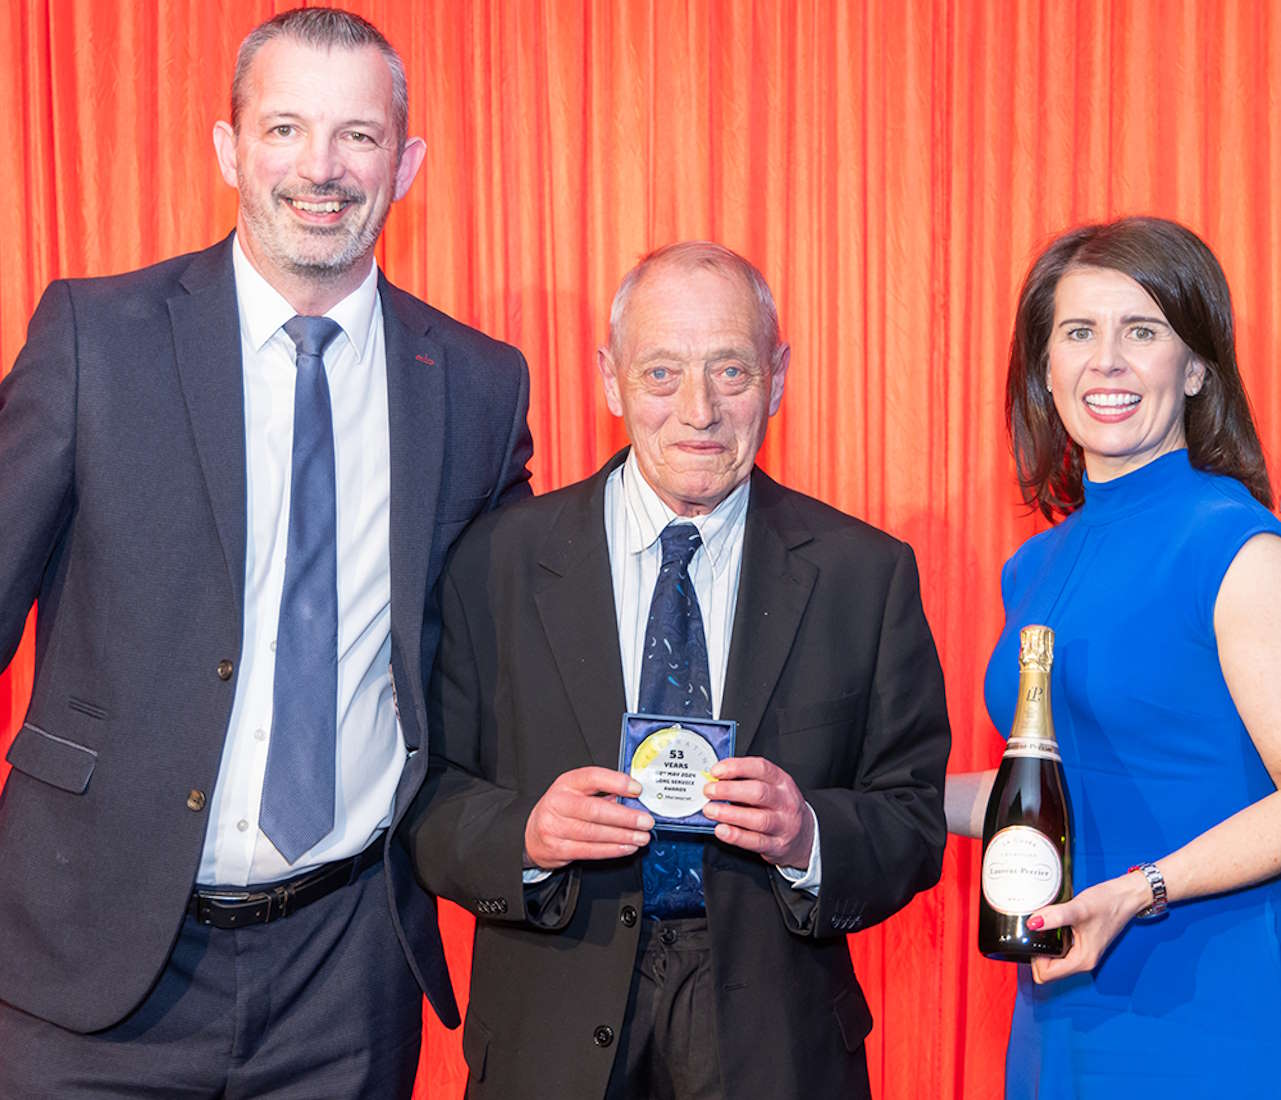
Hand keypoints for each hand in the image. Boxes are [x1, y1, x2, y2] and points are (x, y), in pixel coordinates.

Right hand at [524, 767, 653, 870]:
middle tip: (645, 821)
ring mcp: (556, 827)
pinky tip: (627, 847)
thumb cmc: (560, 809)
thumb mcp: (576, 792)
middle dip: (625, 817)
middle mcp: (558, 803)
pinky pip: (590, 851)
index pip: (592, 777)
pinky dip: (612, 850)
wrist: (531, 834)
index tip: (637, 789)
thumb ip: (602, 792)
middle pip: (595, 810)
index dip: (616, 782)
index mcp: (566, 783)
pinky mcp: (558, 849)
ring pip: (594, 833)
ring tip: (641, 837)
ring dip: (623, 836)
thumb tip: (633, 799)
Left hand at [701, 756, 813, 868]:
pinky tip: (721, 830)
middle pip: (758, 792)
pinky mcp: (777, 845)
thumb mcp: (771, 787)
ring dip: (729, 813)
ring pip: (757, 819)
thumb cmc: (779, 807)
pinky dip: (736, 836)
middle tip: (708, 791)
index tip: (716, 771)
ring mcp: (783, 825)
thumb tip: (715, 780)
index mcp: (782, 781)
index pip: (761, 768)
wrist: (804, 837)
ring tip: (710, 810)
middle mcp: (785, 801)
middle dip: (729, 790)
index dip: (736, 767)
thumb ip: (746, 782)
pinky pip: (755, 841)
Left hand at [1026, 869, 1153, 982]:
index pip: (1047, 975)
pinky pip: (1059, 950)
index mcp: (1083, 961)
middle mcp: (1082, 961)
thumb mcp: (1078, 909)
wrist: (1125, 896)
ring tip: (1042, 926)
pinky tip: (1050, 925)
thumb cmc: (1108, 904)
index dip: (1035, 959)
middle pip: (1047, 971)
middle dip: (1036, 954)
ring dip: (1043, 947)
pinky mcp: (1080, 944)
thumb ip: (1055, 916)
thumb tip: (1032, 923)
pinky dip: (1051, 941)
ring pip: (1052, 961)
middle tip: (1036, 932)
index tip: (1034, 939)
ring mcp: (1081, 953)